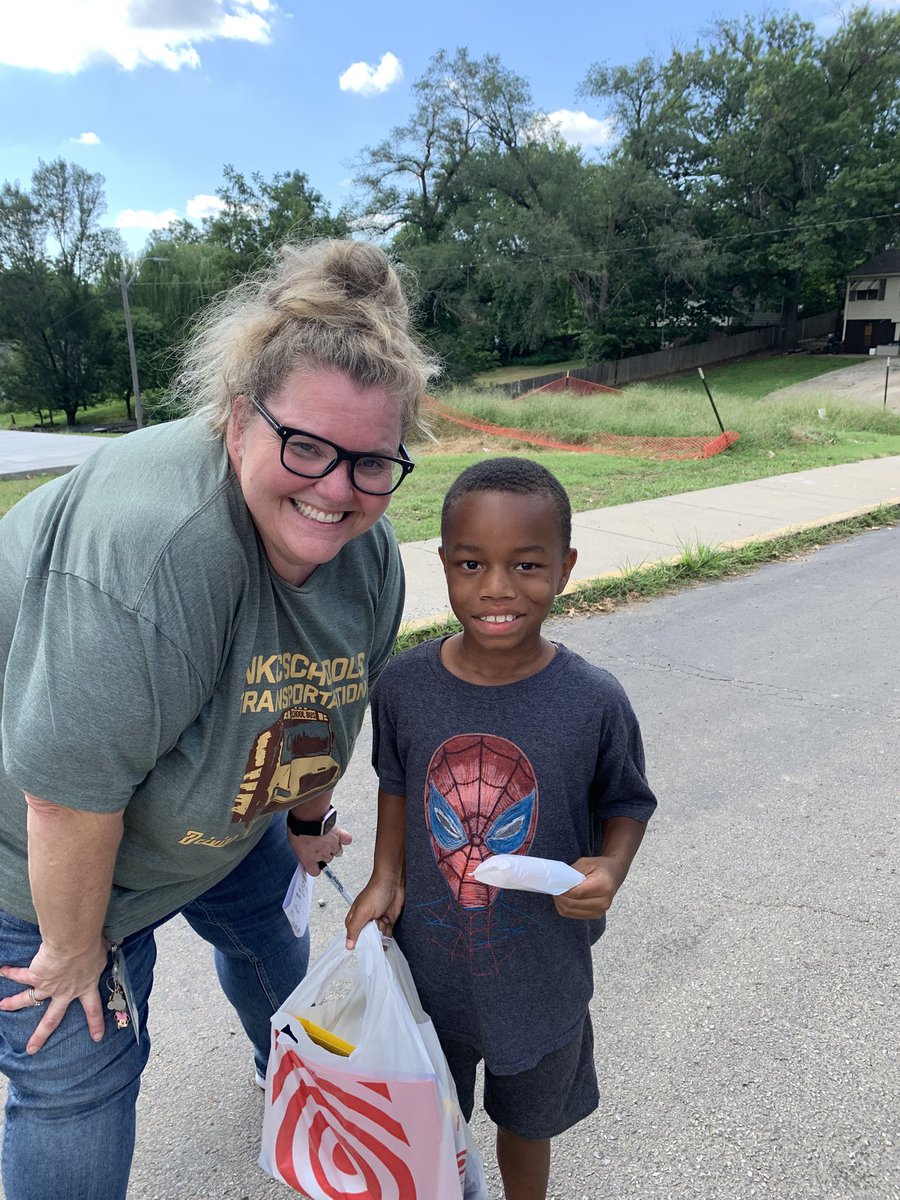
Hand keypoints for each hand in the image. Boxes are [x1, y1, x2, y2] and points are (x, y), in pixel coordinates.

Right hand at [0, 937, 108, 1053]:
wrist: (75, 943)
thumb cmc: (93, 945)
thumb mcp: (105, 951)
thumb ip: (107, 952)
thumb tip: (117, 942)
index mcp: (85, 987)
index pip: (93, 1009)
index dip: (96, 1023)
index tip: (97, 1038)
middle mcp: (65, 991)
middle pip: (52, 1018)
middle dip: (41, 1035)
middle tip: (32, 1050)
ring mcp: (49, 986)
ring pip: (29, 1000)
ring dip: (14, 1003)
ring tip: (3, 1006)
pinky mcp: (36, 975)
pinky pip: (21, 975)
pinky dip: (10, 972)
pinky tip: (2, 970)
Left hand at [288, 823, 351, 875]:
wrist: (308, 816)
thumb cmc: (299, 827)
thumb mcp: (294, 843)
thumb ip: (301, 850)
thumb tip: (303, 851)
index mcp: (309, 859)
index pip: (315, 872)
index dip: (314, 867)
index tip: (313, 864)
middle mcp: (322, 854)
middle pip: (327, 859)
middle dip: (324, 853)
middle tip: (319, 844)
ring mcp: (332, 845)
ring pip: (337, 851)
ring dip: (333, 846)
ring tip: (328, 838)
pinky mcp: (339, 835)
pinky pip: (347, 840)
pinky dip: (345, 839)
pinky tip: (341, 836)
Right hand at [345, 877, 404, 948]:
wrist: (393, 883)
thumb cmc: (375, 891)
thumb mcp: (362, 911)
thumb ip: (354, 929)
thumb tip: (348, 945)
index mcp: (354, 920)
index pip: (354, 938)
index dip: (360, 943)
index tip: (365, 944)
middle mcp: (365, 923)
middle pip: (367, 941)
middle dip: (373, 938)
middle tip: (375, 927)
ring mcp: (376, 923)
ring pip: (378, 939)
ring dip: (382, 933)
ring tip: (382, 920)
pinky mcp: (387, 923)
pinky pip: (387, 935)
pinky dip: (388, 932)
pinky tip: (388, 923)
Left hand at [553, 856, 624, 920]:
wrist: (614, 874)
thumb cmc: (600, 866)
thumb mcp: (586, 862)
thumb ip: (572, 872)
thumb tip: (558, 882)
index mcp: (603, 886)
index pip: (577, 893)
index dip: (563, 890)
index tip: (554, 885)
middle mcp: (604, 902)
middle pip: (573, 904)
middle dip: (559, 897)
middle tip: (553, 888)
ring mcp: (601, 911)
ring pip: (571, 911)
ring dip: (561, 903)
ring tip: (557, 893)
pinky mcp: (596, 915)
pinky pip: (574, 915)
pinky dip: (565, 908)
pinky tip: (563, 899)